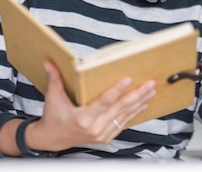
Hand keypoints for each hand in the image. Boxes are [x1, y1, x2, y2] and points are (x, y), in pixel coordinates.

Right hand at [24, 61, 155, 151]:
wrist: (52, 139)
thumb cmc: (54, 117)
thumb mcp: (53, 98)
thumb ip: (55, 79)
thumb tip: (49, 62)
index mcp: (82, 118)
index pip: (104, 101)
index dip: (117, 90)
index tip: (129, 78)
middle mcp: (94, 128)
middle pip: (120, 108)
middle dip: (137, 94)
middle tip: (150, 83)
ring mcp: (102, 134)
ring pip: (125, 115)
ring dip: (140, 102)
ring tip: (151, 90)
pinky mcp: (107, 137)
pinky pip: (124, 122)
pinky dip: (135, 112)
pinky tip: (144, 102)